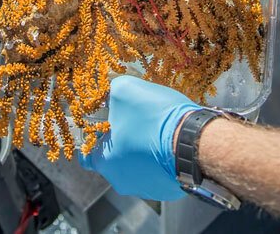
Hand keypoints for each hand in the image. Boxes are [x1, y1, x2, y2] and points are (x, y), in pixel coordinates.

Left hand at [80, 76, 200, 200]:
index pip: (86, 153)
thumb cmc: (154, 117)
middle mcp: (120, 180)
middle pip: (114, 157)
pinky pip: (157, 172)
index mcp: (104, 161)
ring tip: (155, 131)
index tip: (102, 125)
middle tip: (135, 121)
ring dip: (141, 150)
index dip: (92, 136)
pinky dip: (159, 160)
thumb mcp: (125, 89)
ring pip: (136, 165)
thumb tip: (110, 90)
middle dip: (122, 139)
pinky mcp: (166, 190)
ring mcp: (144, 188)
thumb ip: (111, 90)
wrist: (193, 141)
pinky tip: (168, 143)